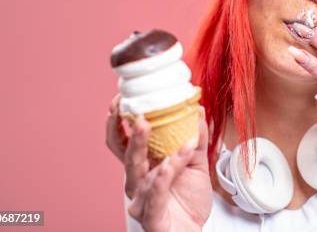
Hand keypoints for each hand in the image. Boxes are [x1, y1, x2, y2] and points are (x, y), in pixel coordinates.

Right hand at [105, 97, 212, 231]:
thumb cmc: (188, 201)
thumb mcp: (196, 165)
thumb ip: (196, 140)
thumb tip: (198, 111)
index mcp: (142, 166)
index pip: (122, 140)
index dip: (118, 120)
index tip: (123, 98)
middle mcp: (136, 182)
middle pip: (126, 154)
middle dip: (131, 133)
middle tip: (140, 114)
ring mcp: (140, 200)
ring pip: (141, 173)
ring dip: (152, 152)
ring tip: (166, 134)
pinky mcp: (150, 217)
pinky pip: (155, 194)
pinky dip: (165, 175)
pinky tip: (171, 164)